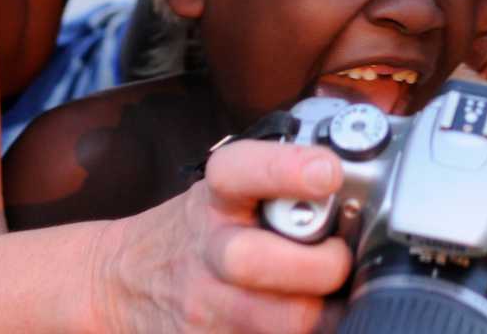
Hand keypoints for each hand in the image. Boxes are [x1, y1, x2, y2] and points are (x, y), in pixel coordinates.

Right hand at [93, 139, 351, 332]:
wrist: (123, 283)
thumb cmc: (197, 234)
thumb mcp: (224, 195)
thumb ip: (281, 185)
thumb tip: (363, 181)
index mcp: (216, 199)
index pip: (238, 172)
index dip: (284, 169)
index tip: (326, 171)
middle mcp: (208, 251)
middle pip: (255, 260)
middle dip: (318, 265)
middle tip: (340, 260)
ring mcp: (206, 305)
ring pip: (281, 322)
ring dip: (322, 314)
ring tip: (337, 302)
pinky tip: (314, 326)